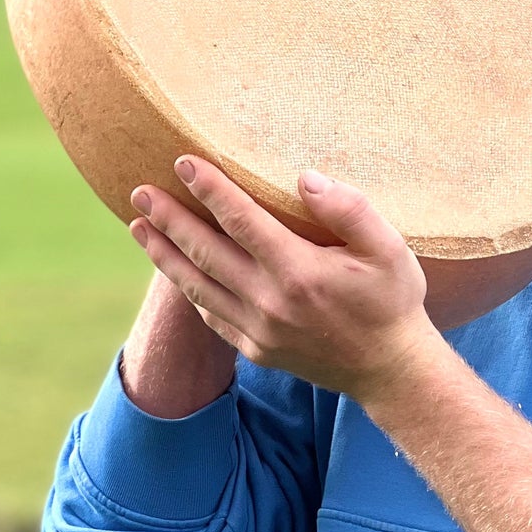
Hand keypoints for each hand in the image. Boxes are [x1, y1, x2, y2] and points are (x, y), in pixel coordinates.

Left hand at [127, 158, 439, 402]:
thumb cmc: (393, 301)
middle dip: (169, 218)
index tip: (182, 161)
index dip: (209, 188)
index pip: (241, 219)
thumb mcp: (389, 248)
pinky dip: (188, 289)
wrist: (391, 370)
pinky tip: (176, 271)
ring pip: (197, 285)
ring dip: (164, 254)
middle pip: (205, 251)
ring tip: (139, 227)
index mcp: (298, 271)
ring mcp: (258, 329)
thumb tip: (305, 179)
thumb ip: (350, 209)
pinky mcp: (255, 349)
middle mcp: (269, 301)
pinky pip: (211, 315)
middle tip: (139, 191)